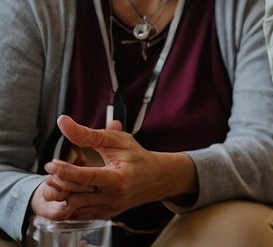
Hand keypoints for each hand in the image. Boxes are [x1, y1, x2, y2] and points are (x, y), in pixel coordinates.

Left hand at [31, 115, 189, 220]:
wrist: (158, 178)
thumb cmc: (138, 157)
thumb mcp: (117, 140)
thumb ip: (88, 133)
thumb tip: (64, 122)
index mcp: (118, 177)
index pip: (85, 177)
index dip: (65, 171)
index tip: (52, 163)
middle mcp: (114, 196)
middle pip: (76, 195)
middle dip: (58, 183)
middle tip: (50, 172)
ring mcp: (110, 208)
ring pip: (75, 208)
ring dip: (61, 195)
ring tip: (56, 182)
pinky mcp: (106, 214)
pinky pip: (80, 215)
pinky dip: (70, 204)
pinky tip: (68, 192)